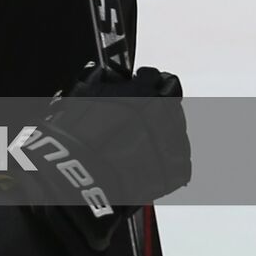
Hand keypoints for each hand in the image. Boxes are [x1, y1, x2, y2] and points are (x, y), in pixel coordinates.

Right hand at [25, 62, 189, 255]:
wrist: (77, 177)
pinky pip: (179, 162)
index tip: (143, 89)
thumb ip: (107, 82)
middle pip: (172, 108)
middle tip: (138, 119)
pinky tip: (149, 160)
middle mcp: (165, 119)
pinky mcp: (174, 174)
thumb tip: (112, 78)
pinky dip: (168, 160)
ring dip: (164, 134)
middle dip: (158, 110)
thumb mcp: (87, 94)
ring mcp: (172, 147)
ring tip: (141, 143)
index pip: (165, 83)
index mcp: (146, 94)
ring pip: (178, 134)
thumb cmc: (77, 134)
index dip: (151, 85)